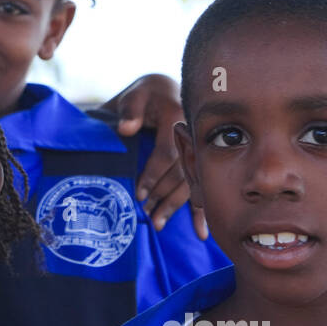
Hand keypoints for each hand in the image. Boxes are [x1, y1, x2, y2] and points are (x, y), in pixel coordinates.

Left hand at [99, 74, 208, 239]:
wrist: (165, 92)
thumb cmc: (146, 96)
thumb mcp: (136, 95)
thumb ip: (130, 109)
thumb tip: (126, 128)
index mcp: (178, 119)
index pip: (167, 153)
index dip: (153, 174)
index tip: (139, 193)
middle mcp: (193, 138)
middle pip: (180, 173)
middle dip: (163, 196)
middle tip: (147, 215)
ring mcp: (198, 151)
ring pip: (189, 183)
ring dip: (175, 206)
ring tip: (158, 224)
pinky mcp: (197, 163)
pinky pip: (199, 187)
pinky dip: (199, 212)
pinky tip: (200, 233)